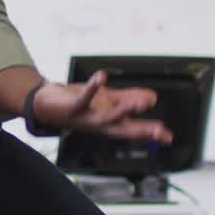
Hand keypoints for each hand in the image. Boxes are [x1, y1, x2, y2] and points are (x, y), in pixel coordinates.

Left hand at [33, 71, 172, 142]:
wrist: (46, 106)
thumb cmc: (78, 104)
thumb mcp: (106, 100)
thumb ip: (128, 98)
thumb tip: (152, 98)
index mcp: (110, 123)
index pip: (133, 129)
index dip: (150, 134)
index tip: (168, 138)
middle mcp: (99, 124)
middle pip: (123, 129)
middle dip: (142, 130)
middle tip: (160, 131)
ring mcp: (86, 118)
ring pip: (107, 118)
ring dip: (123, 111)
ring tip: (140, 104)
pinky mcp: (73, 107)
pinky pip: (85, 98)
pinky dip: (93, 87)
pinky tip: (102, 77)